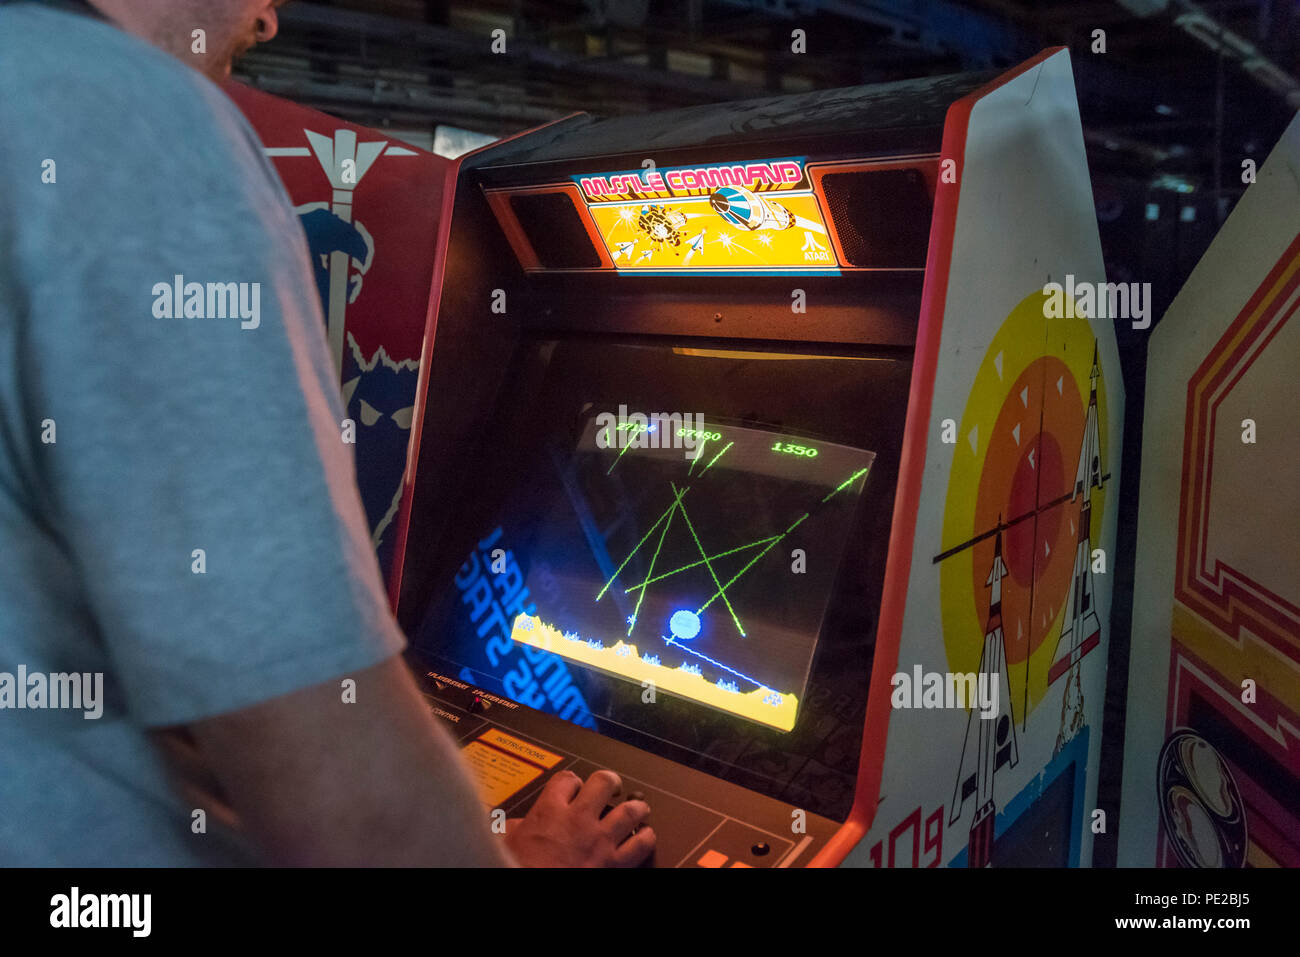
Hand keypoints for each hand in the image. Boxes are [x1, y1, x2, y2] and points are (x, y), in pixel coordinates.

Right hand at [503, 769, 654, 866]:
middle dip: (610, 782)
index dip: (573, 781)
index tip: (573, 787)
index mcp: (550, 811)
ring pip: (631, 811)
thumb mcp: (506, 844)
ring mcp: (600, 840)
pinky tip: (643, 838)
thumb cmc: (519, 868)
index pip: (568, 779)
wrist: (531, 890)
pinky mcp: (614, 863)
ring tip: (636, 808)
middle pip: (604, 782)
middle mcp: (579, 819)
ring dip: (636, 808)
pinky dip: (646, 839)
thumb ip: (514, 829)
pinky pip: (641, 844)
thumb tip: (511, 826)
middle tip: (611, 788)